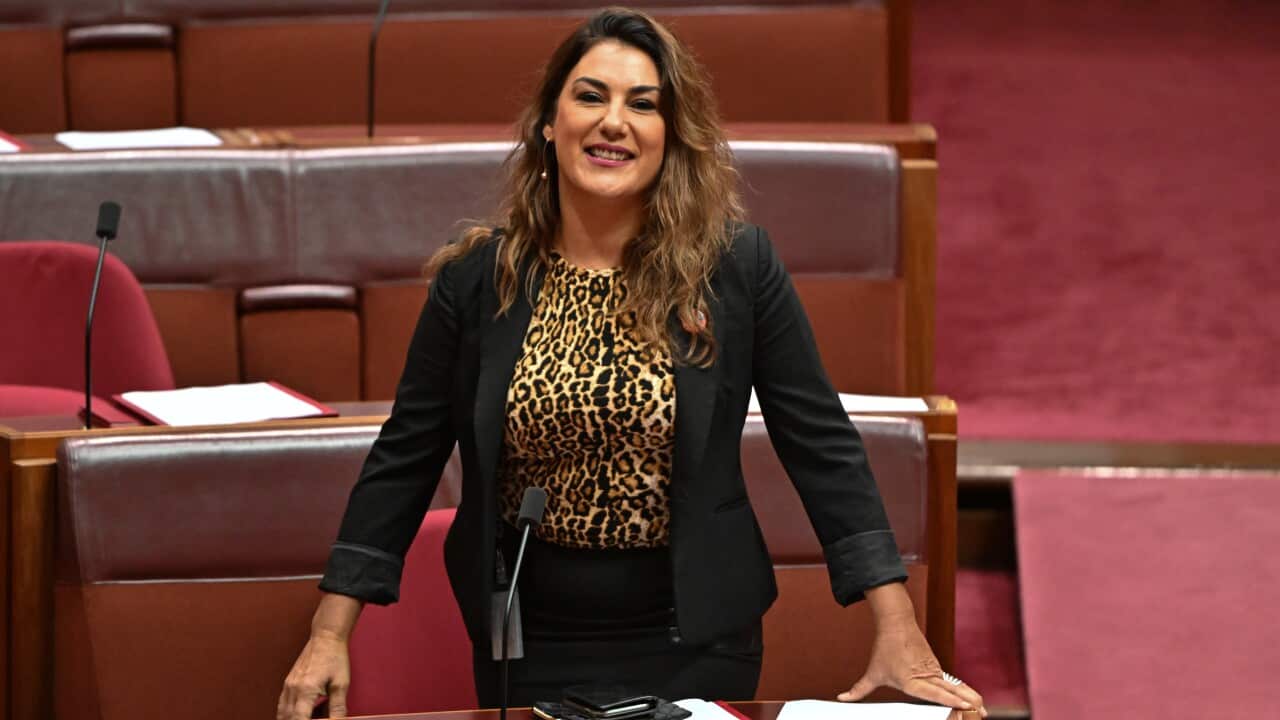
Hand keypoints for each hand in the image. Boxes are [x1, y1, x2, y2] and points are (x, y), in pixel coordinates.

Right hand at [277, 631, 350, 718]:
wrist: (326, 638)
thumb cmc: (334, 658)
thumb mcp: (341, 684)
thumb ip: (338, 707)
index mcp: (306, 690)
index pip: (299, 719)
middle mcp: (293, 689)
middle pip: (287, 718)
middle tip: (311, 719)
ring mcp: (288, 685)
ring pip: (282, 712)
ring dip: (290, 719)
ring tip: (306, 717)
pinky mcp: (288, 682)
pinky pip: (283, 703)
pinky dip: (288, 713)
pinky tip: (299, 714)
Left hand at [837, 616, 985, 716]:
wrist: (897, 623)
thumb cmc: (885, 649)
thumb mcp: (872, 673)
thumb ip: (859, 690)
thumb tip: (841, 699)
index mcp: (911, 681)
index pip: (933, 692)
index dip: (948, 699)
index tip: (962, 704)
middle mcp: (926, 676)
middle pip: (950, 691)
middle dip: (966, 703)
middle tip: (980, 713)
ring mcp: (934, 671)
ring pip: (954, 687)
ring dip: (970, 698)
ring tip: (982, 711)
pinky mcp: (938, 668)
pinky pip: (952, 683)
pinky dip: (964, 692)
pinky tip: (975, 701)